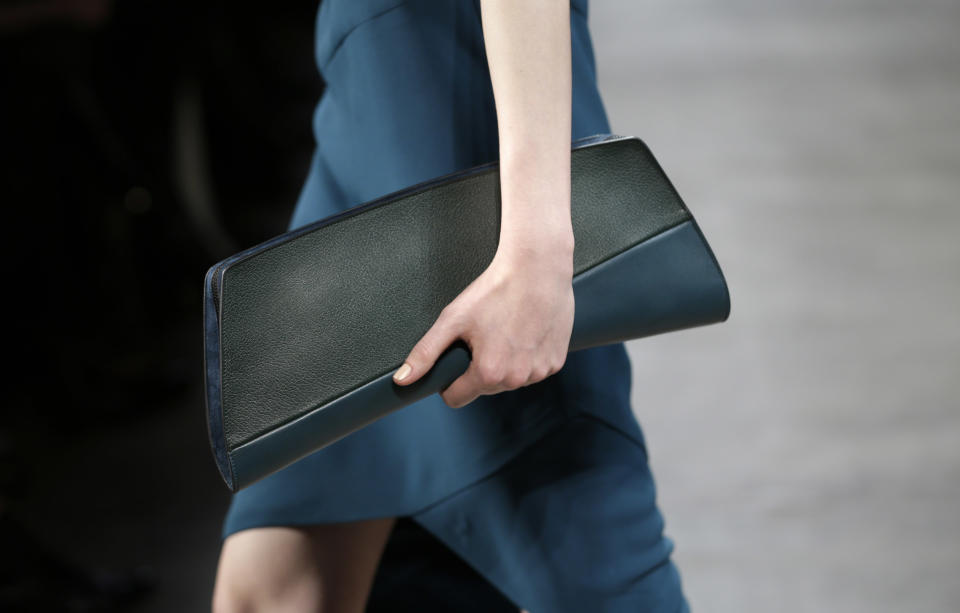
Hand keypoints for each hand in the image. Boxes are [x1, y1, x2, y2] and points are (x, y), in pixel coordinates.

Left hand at [391, 236, 574, 407]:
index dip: (449, 380)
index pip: (456, 398)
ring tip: (506, 331)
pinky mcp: (556, 362)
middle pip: (484, 388)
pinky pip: (533, 369)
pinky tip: (525, 332)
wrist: (537, 268)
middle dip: (479, 368)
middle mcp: (516, 379)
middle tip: (484, 335)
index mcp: (488, 373)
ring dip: (505, 363)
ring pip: (510, 380)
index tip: (455, 358)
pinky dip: (527, 357)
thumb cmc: (495, 289)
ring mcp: (539, 372)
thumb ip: (426, 352)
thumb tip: (403, 379)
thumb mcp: (453, 319)